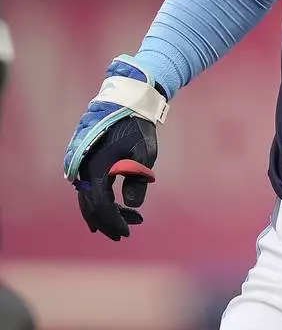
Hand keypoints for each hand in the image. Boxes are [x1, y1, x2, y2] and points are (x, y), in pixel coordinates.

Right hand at [64, 57, 164, 241]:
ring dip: (106, 211)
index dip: (112, 221)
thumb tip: (133, 206)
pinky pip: (90, 187)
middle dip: (108, 221)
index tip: (126, 232)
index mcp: (95, 168)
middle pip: (91, 205)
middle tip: (125, 233)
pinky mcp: (86, 162)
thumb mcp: (144, 153)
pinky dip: (101, 199)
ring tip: (126, 222)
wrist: (125, 103)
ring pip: (89, 197)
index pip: (100, 204)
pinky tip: (112, 208)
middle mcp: (83, 169)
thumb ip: (138, 179)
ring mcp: (82, 165)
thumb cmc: (136, 127)